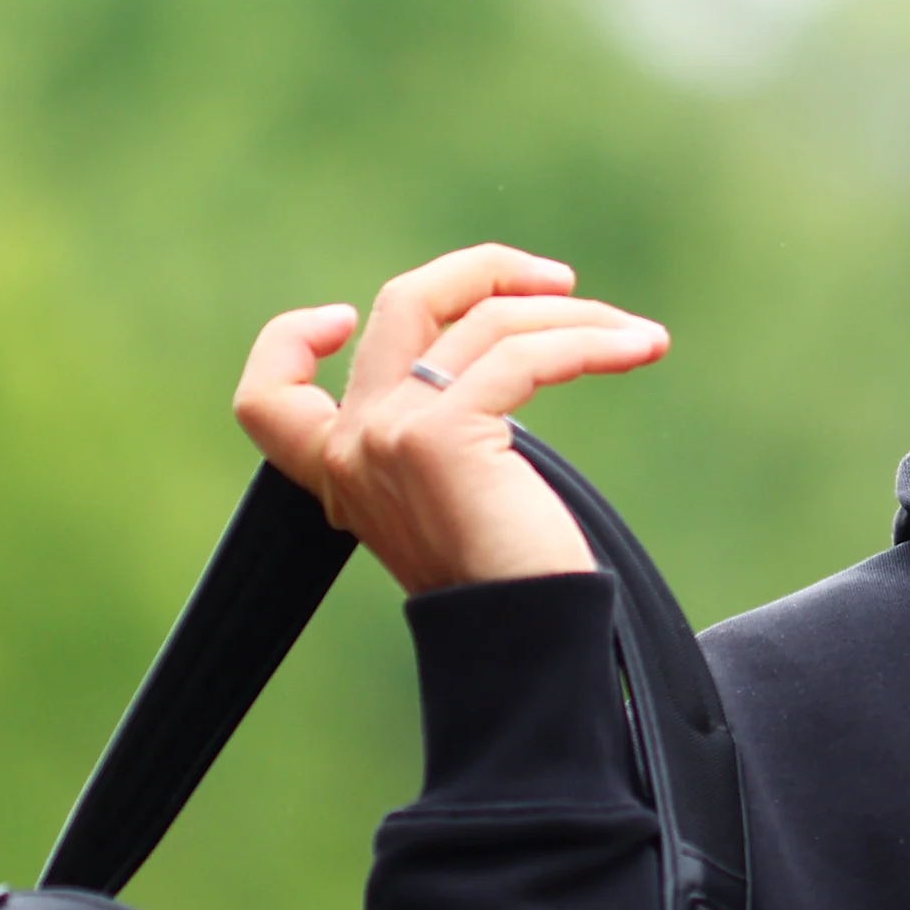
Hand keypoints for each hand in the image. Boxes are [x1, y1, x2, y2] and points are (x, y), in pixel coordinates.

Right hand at [232, 244, 670, 594]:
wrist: (523, 640)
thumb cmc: (508, 577)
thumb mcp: (450, 491)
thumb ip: (436, 426)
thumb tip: (492, 339)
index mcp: (338, 468)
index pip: (266, 397)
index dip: (288, 340)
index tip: (339, 315)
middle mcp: (350, 445)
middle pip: (402, 302)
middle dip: (486, 269)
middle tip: (561, 282)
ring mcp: (387, 435)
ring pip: (485, 321)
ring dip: (575, 316)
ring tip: (637, 334)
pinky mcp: (439, 437)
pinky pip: (526, 356)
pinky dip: (593, 343)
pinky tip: (642, 348)